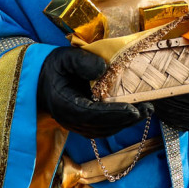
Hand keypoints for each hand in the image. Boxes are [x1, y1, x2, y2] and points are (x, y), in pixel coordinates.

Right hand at [36, 48, 151, 137]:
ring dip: (126, 123)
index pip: (91, 113)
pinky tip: (133, 113)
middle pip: (101, 126)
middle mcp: (70, 120)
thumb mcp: (65, 57)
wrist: (40, 80)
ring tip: (147, 110)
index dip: (113, 113)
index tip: (133, 110)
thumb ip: (82, 61)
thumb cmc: (54, 67)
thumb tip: (103, 68)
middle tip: (148, 109)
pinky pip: (102, 129)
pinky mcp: (82, 125)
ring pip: (104, 130)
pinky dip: (119, 123)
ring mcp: (76, 125)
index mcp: (64, 104)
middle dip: (126, 119)